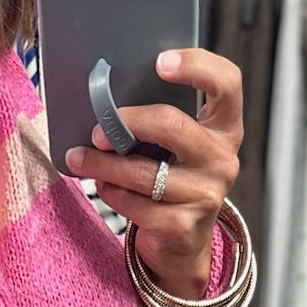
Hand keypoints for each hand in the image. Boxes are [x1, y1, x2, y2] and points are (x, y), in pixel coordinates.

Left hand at [63, 48, 242, 301]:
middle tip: (98, 130)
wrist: (183, 243)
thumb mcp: (178, 146)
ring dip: (103, 164)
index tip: (160, 63)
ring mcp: (206, 195)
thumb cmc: (173, 178)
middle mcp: (222, 160)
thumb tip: (106, 95)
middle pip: (171, 124)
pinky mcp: (182, 226)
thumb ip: (162, 120)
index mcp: (225, 129)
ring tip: (79, 158)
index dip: (197, 66)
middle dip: (126, 123)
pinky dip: (112, 193)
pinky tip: (103, 186)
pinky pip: (135, 204)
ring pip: (144, 172)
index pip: (227, 83)